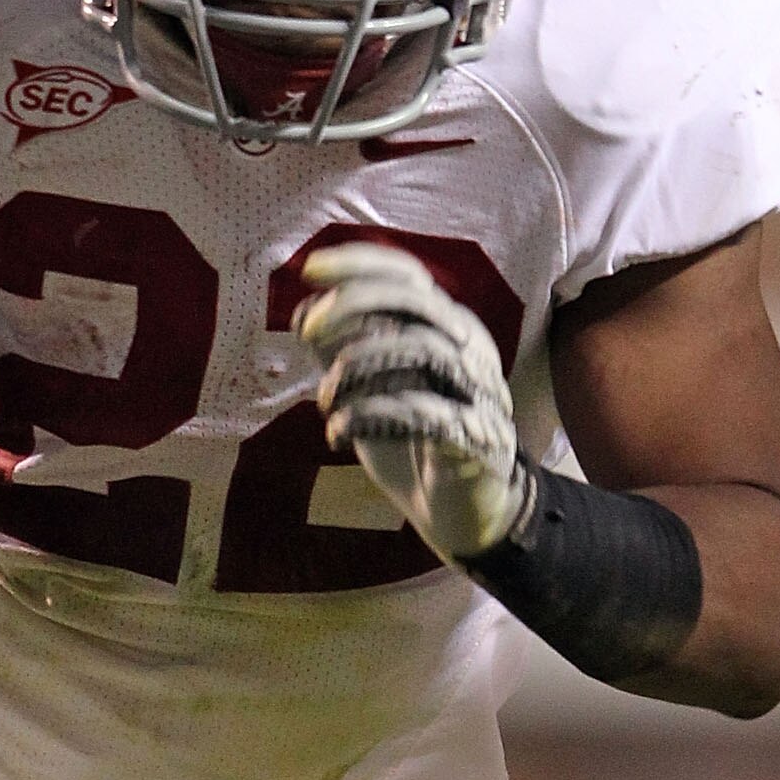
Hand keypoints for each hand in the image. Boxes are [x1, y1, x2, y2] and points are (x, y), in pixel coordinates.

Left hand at [294, 244, 534, 562]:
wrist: (462, 515)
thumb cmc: (412, 446)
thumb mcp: (369, 393)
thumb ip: (341, 352)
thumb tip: (301, 312)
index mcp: (446, 329)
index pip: (409, 277)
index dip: (360, 264)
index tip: (308, 269)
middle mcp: (468, 349)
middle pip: (417, 300)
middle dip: (355, 304)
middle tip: (307, 329)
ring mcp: (478, 391)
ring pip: (422, 349)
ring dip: (358, 367)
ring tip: (323, 401)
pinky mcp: (475, 436)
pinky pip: (423, 411)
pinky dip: (370, 416)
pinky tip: (338, 433)